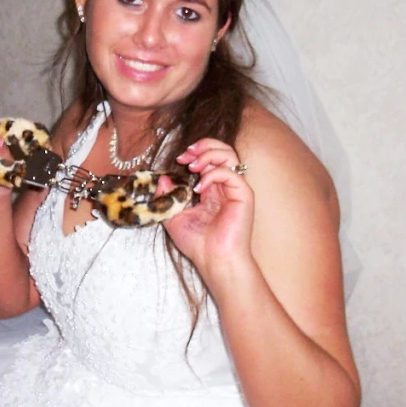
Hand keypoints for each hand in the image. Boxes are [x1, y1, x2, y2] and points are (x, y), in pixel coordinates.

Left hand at [163, 138, 253, 286]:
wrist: (213, 260)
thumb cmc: (197, 243)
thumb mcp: (173, 217)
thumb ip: (167, 197)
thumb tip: (162, 179)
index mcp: (211, 189)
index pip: (209, 158)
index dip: (195, 153)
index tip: (179, 159)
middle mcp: (225, 186)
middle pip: (222, 150)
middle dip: (203, 146)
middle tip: (185, 155)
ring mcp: (235, 189)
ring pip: (229, 155)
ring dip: (208, 155)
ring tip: (192, 166)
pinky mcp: (243, 195)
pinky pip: (230, 173)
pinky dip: (212, 175)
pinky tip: (199, 189)